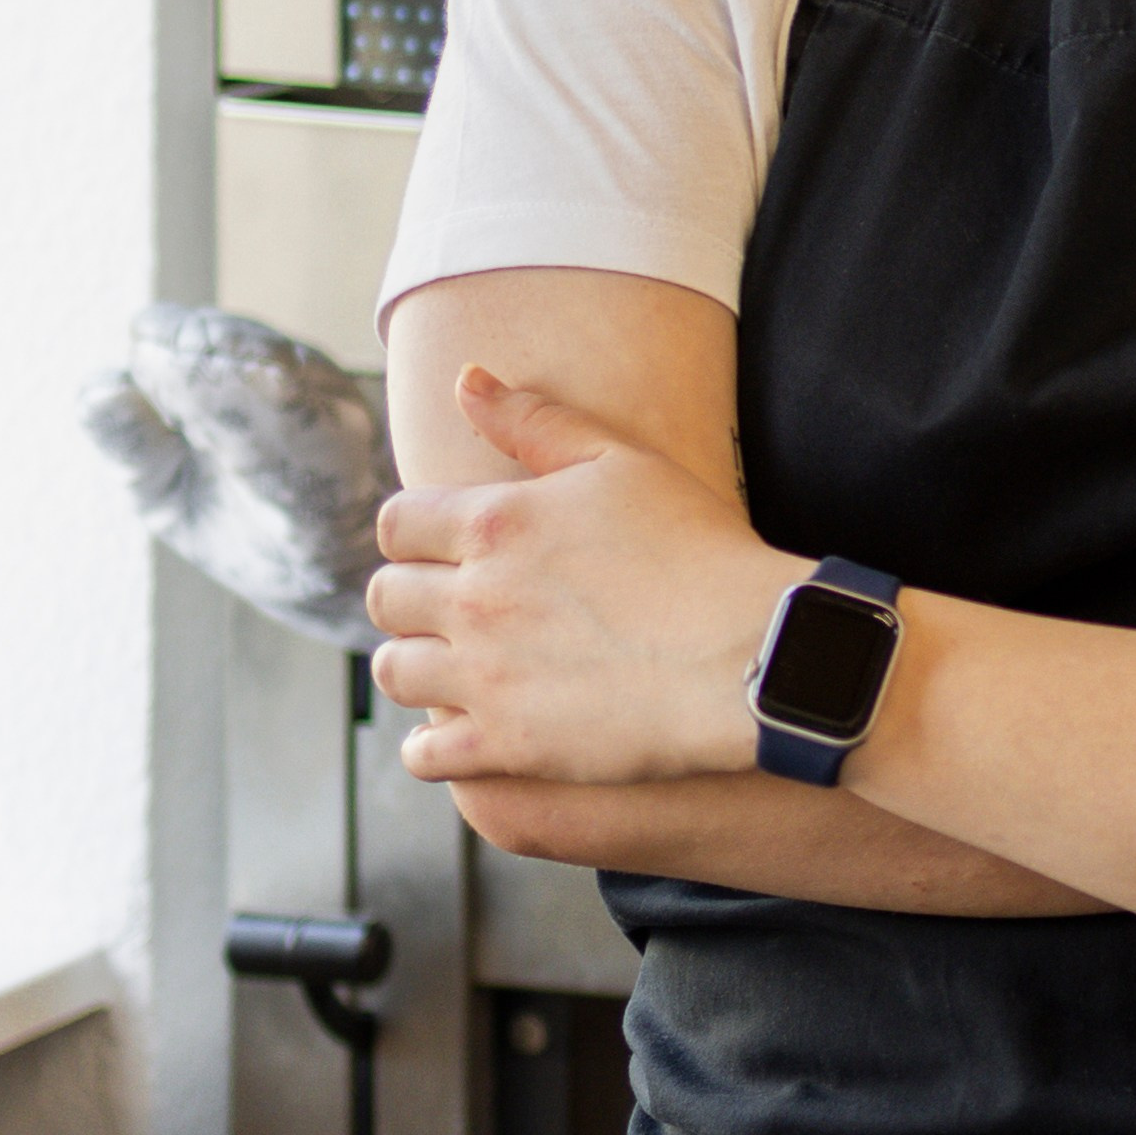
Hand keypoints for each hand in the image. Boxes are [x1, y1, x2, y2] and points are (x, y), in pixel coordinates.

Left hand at [366, 367, 793, 785]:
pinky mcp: (508, 744)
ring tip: (449, 666)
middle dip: (407, 596)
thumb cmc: (699, 548)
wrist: (749, 653)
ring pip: (395, 671)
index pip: (396, 523)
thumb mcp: (623, 462)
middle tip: (444, 606)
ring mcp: (486, 676)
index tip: (438, 547)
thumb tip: (466, 380)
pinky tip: (460, 732)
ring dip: (413, 664)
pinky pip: (426, 754)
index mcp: (496, 522)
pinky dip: (432, 744)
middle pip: (386, 596)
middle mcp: (476, 598)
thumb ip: (536, 420)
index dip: (412, 534)